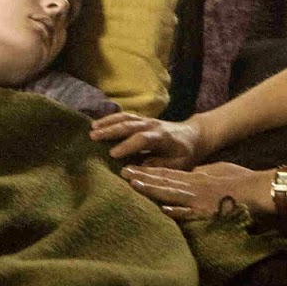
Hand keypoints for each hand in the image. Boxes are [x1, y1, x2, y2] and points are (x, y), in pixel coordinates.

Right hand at [89, 112, 204, 168]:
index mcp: (162, 137)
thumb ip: (159, 166)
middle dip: (111, 130)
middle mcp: (153, 125)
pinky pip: (125, 116)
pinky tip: (99, 124)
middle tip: (93, 137)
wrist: (194, 135)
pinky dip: (111, 119)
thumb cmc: (186, 154)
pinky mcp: (143, 120)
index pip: (142, 139)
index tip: (112, 154)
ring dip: (108, 122)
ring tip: (92, 129)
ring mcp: (147, 120)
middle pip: (130, 125)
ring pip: (125, 118)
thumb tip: (137, 169)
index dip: (127, 146)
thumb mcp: (179, 165)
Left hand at [121, 161, 260, 219]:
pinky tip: (164, 210)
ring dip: (152, 190)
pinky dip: (178, 211)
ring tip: (134, 185)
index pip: (166, 173)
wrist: (257, 188)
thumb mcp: (215, 171)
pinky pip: (191, 213)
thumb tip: (188, 173)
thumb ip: (200, 173)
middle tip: (122, 172)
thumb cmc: (238, 179)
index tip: (130, 168)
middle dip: (142, 178)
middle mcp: (192, 186)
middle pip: (163, 182)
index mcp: (194, 177)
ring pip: (171, 193)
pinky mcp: (208, 212)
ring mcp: (198, 199)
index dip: (147, 170)